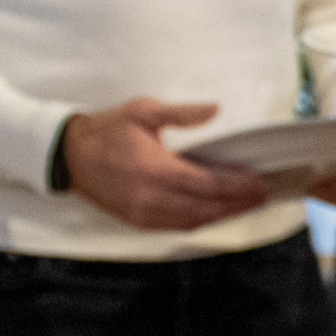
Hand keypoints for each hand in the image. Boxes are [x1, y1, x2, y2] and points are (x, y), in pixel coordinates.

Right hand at [62, 99, 273, 230]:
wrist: (69, 155)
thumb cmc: (107, 130)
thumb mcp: (143, 112)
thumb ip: (181, 113)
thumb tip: (214, 109)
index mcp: (154, 170)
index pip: (208, 184)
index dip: (238, 186)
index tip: (261, 181)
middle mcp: (151, 198)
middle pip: (207, 208)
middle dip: (239, 203)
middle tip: (266, 194)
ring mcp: (144, 214)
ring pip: (195, 221)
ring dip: (224, 215)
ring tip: (249, 204)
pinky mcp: (138, 221)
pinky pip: (178, 226)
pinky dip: (202, 220)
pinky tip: (218, 212)